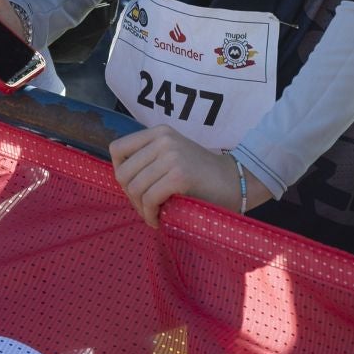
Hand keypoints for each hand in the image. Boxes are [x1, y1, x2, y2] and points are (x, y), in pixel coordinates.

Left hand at [108, 124, 267, 227]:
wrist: (235, 181)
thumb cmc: (202, 175)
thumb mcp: (173, 155)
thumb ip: (149, 159)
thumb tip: (121, 179)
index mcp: (158, 132)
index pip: (117, 149)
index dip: (120, 173)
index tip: (133, 188)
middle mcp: (162, 139)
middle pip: (123, 173)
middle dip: (130, 196)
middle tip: (145, 208)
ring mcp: (171, 156)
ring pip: (135, 188)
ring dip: (140, 209)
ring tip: (153, 215)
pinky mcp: (179, 175)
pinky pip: (150, 199)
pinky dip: (150, 215)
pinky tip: (159, 221)